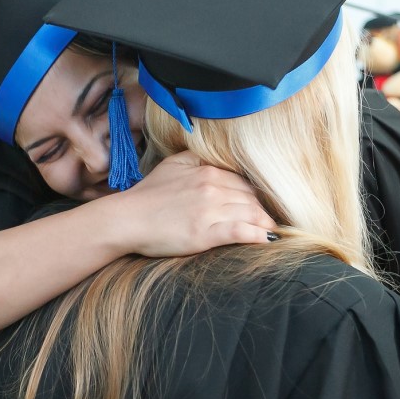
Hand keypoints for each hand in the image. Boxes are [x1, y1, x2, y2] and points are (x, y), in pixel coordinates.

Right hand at [107, 150, 277, 257]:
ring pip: (250, 214)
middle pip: (250, 199)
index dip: (254, 196)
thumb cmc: (147, 195)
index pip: (242, 183)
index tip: (260, 207)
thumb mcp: (173, 165)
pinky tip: (268, 240)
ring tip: (272, 231)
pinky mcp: (204, 233)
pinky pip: (240, 232)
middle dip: (263, 211)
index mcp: (206, 172)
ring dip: (265, 223)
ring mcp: (209, 210)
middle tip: (270, 222)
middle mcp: (212, 188)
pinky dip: (257, 235)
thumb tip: (215, 160)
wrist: (127, 219)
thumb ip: (197, 159)